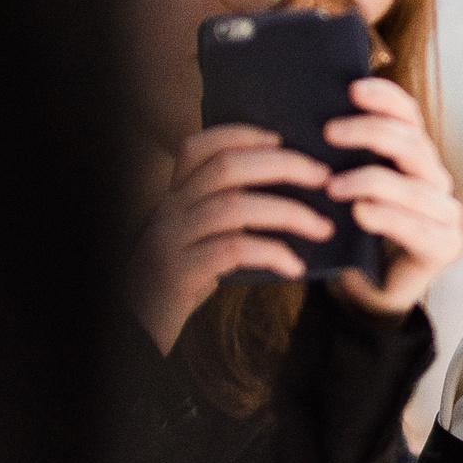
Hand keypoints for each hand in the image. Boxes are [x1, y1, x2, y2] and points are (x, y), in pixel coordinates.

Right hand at [128, 123, 336, 352]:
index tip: (282, 138)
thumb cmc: (186, 277)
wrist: (138, 328)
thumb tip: (300, 187)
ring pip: (234, 206)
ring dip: (289, 213)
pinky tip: (295, 266)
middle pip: (227, 168)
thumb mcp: (200, 237)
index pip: (198, 147)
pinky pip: (232, 250)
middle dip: (283, 165)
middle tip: (324, 177)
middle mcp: (169, 210)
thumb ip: (231, 211)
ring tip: (323, 227)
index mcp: (175, 195)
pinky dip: (271, 252)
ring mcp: (170, 240)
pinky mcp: (177, 273)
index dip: (241, 134)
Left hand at [326, 77, 462, 319]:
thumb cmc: (349, 232)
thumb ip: (338, 158)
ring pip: (415, 186)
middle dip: (372, 133)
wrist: (364, 291)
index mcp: (413, 157)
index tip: (353, 88)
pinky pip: (417, 227)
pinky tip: (360, 214)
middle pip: (413, 144)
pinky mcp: (444, 247)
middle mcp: (435, 179)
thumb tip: (304, 116)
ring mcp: (445, 213)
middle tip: (330, 133)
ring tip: (333, 186)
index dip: (386, 98)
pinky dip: (387, 217)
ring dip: (371, 181)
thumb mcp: (341, 188)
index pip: (409, 117)